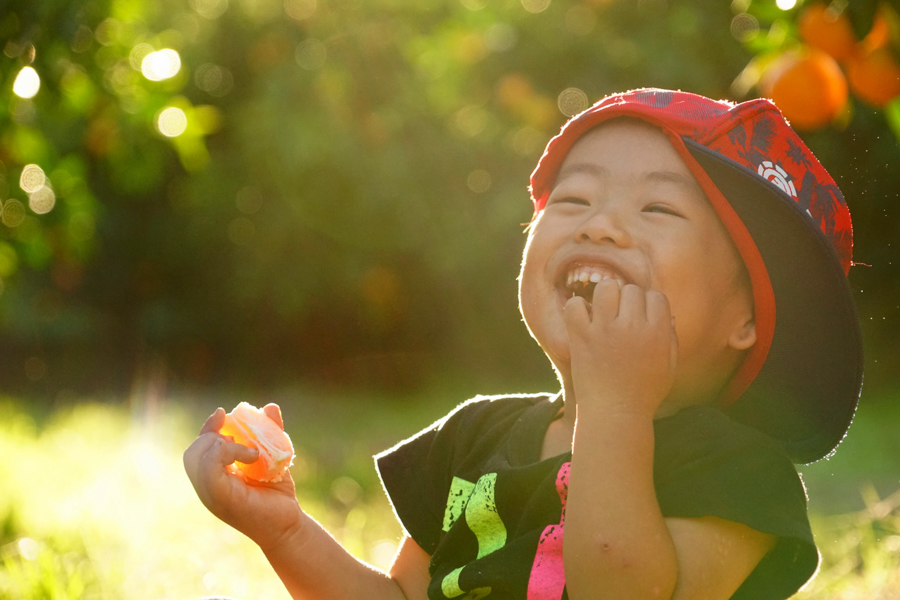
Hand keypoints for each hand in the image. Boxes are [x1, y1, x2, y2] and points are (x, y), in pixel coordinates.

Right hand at [183, 403, 304, 550]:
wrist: (288, 525)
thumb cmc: (278, 495)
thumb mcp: (275, 456)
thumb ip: (271, 432)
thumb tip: (269, 407)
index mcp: (213, 478)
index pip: (198, 449)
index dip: (207, 428)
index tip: (223, 412)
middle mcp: (207, 488)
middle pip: (191, 454)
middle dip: (210, 436)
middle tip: (237, 440)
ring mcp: (211, 496)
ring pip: (195, 460)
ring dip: (220, 446)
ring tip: (248, 451)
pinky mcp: (221, 500)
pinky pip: (209, 472)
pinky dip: (227, 455)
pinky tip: (251, 456)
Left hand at [564, 280, 677, 416]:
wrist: (615, 415)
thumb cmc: (643, 393)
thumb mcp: (668, 367)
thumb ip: (670, 339)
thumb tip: (669, 315)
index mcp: (658, 332)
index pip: (656, 296)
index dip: (648, 305)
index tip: (641, 318)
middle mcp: (633, 327)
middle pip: (632, 290)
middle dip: (627, 301)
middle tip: (620, 318)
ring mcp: (605, 330)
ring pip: (606, 288)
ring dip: (604, 298)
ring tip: (602, 314)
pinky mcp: (582, 336)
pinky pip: (575, 305)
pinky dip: (577, 308)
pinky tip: (583, 321)